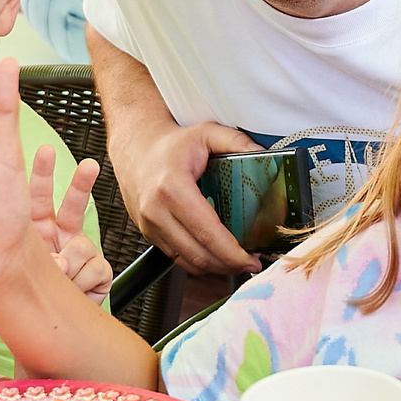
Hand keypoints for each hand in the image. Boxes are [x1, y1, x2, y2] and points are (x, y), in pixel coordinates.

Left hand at [26, 144, 110, 302]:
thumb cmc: (33, 290)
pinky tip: (78, 288)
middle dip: (81, 183)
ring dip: (70, 267)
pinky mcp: (100, 270)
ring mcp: (82, 251)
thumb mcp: (23, 268)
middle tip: (90, 166)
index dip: (42, 174)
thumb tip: (60, 265)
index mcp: (39, 228)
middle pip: (73, 204)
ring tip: (61, 280)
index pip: (40, 197)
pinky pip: (95, 270)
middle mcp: (62, 234)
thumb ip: (36, 260)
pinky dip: (84, 282)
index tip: (45, 151)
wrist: (55, 320)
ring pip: (82, 248)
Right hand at [108, 115, 260, 276]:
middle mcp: (157, 211)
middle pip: (198, 254)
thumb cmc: (170, 145)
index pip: (207, 232)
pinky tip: (215, 255)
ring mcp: (150, 226)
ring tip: (237, 261)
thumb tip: (265, 156)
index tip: (252, 259)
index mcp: (172, 188)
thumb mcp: (206, 133)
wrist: (135, 148)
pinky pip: (177, 258)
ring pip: (188, 261)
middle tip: (252, 263)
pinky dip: (199, 262)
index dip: (232, 252)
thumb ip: (236, 142)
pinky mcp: (149, 234)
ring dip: (215, 267)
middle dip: (229, 265)